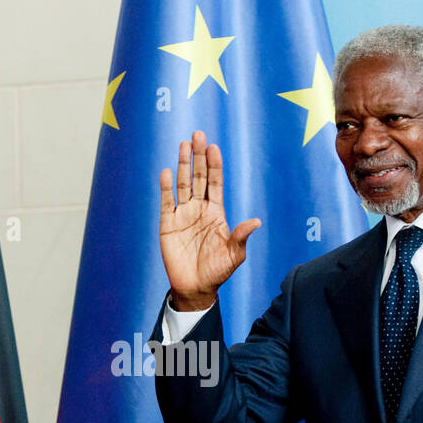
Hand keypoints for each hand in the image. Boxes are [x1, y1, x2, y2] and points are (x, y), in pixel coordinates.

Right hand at [158, 129, 260, 310]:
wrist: (196, 288)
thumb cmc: (217, 272)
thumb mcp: (234, 255)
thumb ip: (241, 236)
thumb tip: (256, 221)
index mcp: (216, 212)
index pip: (215, 183)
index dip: (215, 165)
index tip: (214, 147)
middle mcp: (199, 209)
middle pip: (199, 177)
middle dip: (199, 156)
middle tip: (198, 135)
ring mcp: (183, 215)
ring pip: (183, 184)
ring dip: (183, 165)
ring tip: (183, 145)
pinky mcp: (168, 224)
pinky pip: (166, 202)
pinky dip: (166, 187)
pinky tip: (167, 172)